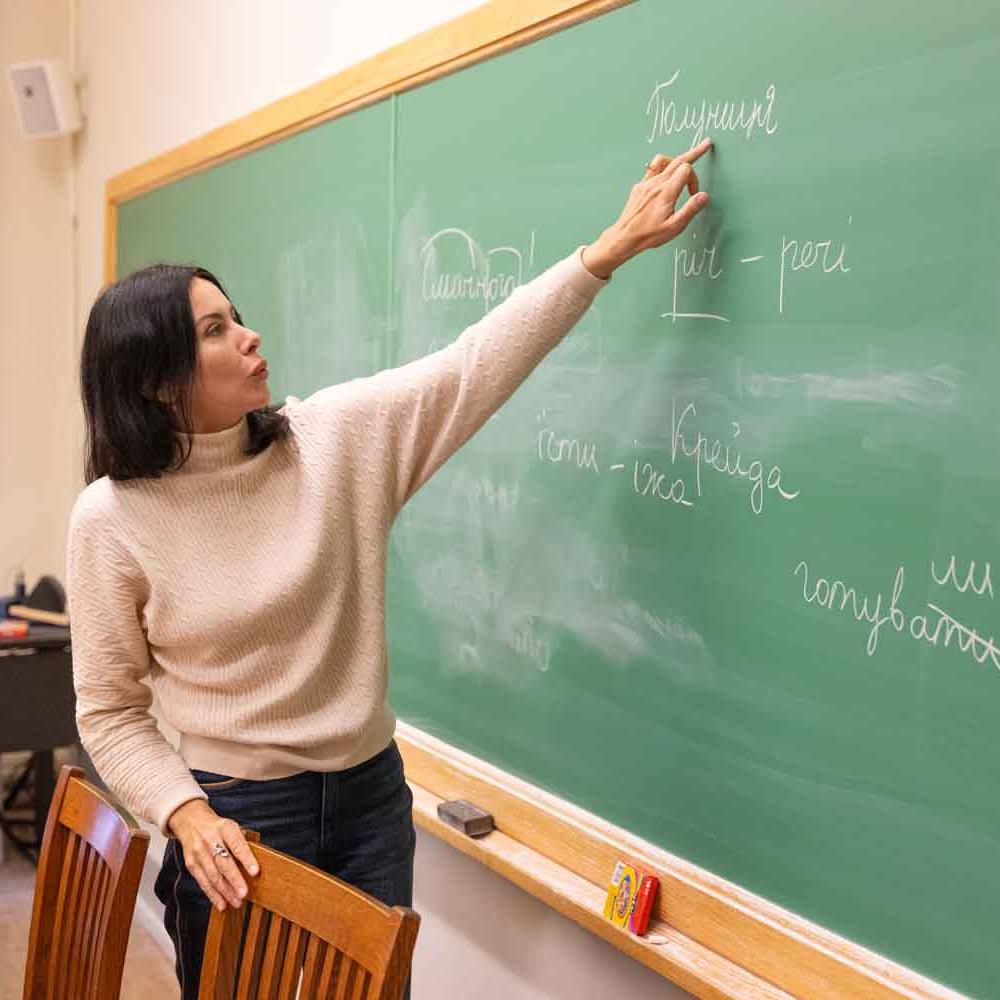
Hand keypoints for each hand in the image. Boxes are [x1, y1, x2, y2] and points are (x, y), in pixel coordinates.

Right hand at [167, 798, 258, 910]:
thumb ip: (242, 844)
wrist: (191, 821)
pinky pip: (203, 882)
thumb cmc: (218, 828)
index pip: (237, 845)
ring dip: (225, 892)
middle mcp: (210, 839)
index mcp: (225, 828)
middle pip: (224, 863)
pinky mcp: (191, 864)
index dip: (246, 859)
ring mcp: (199, 852)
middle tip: (244, 894)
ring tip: (237, 902)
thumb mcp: (231, 828)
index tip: (255, 872)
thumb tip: (255, 867)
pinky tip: (222, 904)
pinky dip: (213, 895)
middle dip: (235, 880)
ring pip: (213, 875)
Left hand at [582, 138, 712, 278]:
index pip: (686, 169)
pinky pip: (652, 170)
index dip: (695, 179)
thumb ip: (690, 209)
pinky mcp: (639, 187)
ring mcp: (645, 183)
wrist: (624, 237)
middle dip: (694, 153)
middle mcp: (655, 184)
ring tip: (683, 164)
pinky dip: (662, 169)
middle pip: (678, 160)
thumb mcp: (674, 227)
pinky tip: (665, 178)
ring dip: (675, 160)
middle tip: (706, 144)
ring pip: (663, 161)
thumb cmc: (649, 235)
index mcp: (666, 192)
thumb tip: (704, 195)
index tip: (694, 194)